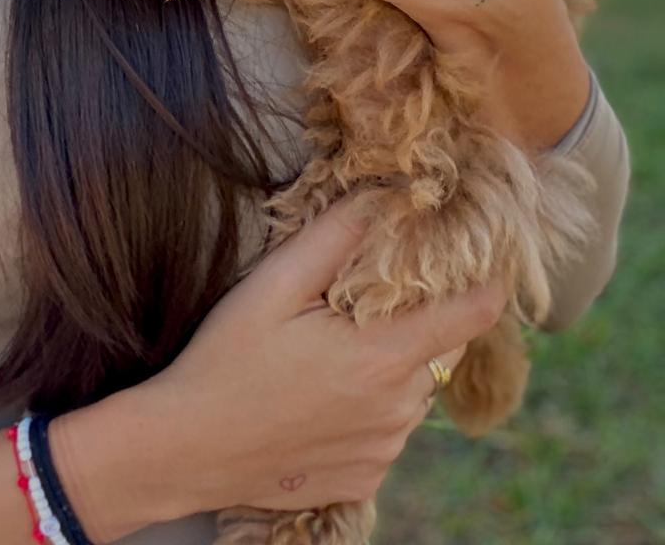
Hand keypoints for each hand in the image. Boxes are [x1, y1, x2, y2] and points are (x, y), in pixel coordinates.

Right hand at [132, 196, 505, 518]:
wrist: (187, 450)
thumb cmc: (226, 359)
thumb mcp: (273, 286)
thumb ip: (334, 237)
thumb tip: (385, 194)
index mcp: (380, 357)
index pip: (472, 316)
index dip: (487, 283)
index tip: (485, 258)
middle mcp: (396, 409)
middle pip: (439, 348)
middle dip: (417, 317)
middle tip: (363, 300)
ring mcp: (384, 450)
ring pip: (415, 388)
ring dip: (391, 362)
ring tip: (329, 351)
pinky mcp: (366, 479)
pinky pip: (388, 429)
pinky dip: (370, 406)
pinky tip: (318, 396)